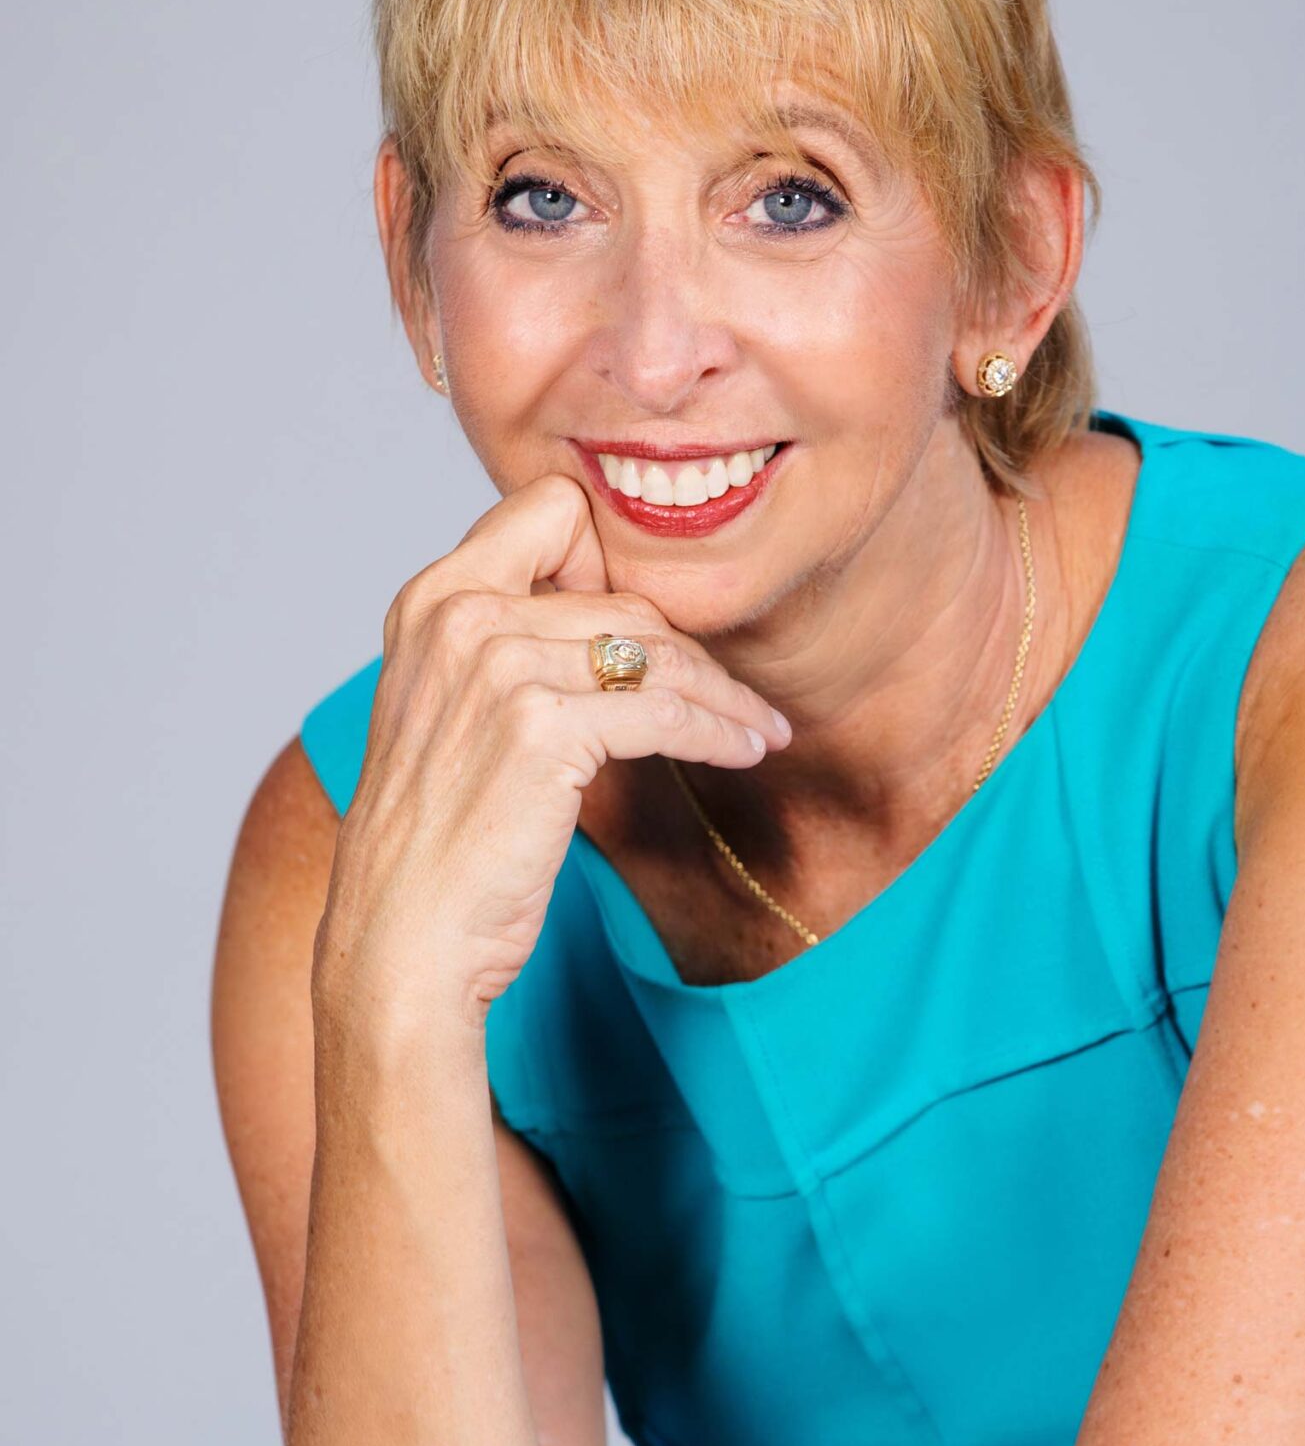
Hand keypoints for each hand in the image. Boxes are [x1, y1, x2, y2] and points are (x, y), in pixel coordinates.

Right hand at [313, 470, 790, 1032]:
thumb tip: (617, 616)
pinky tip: (746, 751)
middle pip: (626, 595)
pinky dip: (720, 732)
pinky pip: (666, 712)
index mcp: (432, 597)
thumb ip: (509, 640)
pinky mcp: (542, 727)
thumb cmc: (438, 836)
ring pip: (660, 653)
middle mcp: (458, 614)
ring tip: (762, 728)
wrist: (403, 936)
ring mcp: (498, 665)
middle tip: (739, 698)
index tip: (648, 628)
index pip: (551, 509)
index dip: (609, 557)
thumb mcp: (452, 707)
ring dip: (726, 695)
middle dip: (693, 651)